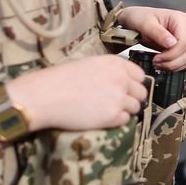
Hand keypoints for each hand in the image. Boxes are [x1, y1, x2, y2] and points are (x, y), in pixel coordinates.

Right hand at [10, 55, 147, 131]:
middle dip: (131, 98)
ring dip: (124, 110)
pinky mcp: (112, 115)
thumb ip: (109, 71)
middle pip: (141, 92)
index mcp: (115, 63)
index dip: (133, 84)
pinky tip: (101, 117)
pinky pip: (125, 120)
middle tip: (116, 103)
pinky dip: (116, 121)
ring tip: (106, 110)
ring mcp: (118, 97)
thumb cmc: (60, 79)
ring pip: (135, 107)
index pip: (140, 75)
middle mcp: (121, 78)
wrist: (44, 95)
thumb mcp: (89, 65)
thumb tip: (122, 81)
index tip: (125, 90)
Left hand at [116, 6, 185, 70]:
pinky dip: (177, 66)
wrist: (136, 21)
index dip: (172, 55)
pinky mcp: (185, 46)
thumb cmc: (140, 18)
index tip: (157, 59)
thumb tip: (172, 44)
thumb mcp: (145, 24)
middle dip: (173, 62)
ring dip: (175, 65)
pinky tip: (164, 64)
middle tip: (156, 64)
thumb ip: (158, 33)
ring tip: (158, 64)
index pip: (184, 42)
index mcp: (180, 19)